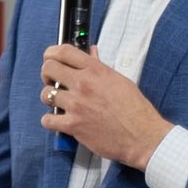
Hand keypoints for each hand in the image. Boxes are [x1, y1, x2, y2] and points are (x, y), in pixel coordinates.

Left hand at [37, 44, 173, 168]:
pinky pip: (47, 119)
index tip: (51, 58)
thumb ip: (100, 66)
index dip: (52, 53)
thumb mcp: (120, 80)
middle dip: (47, 74)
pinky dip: (50, 120)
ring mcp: (76, 105)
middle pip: (48, 68)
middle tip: (53, 81)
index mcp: (96, 70)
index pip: (63, 51)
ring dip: (50, 98)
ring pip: (45, 94)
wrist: (142, 136)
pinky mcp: (73, 125)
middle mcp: (83, 84)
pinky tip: (59, 120)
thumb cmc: (135, 110)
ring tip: (59, 103)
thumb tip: (91, 54)